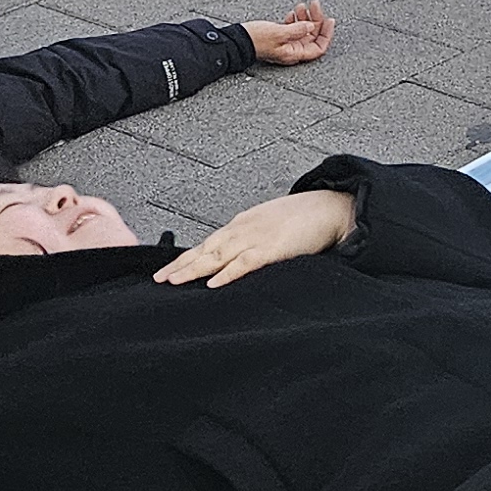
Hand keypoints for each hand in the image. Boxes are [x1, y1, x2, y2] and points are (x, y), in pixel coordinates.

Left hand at [155, 188, 357, 288]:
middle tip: (159, 278)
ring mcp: (256, 237)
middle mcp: (243, 229)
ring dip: (193, 269)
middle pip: (204, 249)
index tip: (167, 270)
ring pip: (217, 255)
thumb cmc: (305, 218)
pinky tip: (213, 283)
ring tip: (174, 282)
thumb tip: (236, 261)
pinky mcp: (273, 248)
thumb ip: (253, 242)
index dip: (185, 258)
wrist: (331, 207)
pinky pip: (245, 263)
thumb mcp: (271, 227)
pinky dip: (227, 273)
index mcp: (243, 225)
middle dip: (180, 264)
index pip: (207, 243)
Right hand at [244, 0, 333, 64]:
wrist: (237, 39)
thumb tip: (310, 26)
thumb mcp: (279, 32)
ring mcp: (285, 44)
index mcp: (294, 54)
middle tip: (314, 5)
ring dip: (305, 17)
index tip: (329, 20)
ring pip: (302, 30)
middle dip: (315, 20)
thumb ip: (297, 30)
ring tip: (302, 6)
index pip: (319, 47)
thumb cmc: (255, 39)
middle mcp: (292, 50)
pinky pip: (292, 29)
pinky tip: (292, 13)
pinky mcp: (278, 37)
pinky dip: (295, 20)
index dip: (327, 34)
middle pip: (312, 36)